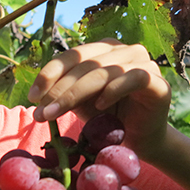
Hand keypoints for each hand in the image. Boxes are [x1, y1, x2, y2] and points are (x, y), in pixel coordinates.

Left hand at [27, 39, 170, 158]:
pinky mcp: (158, 81)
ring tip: (55, 114)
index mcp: (102, 49)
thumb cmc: (106, 117)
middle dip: (58, 89)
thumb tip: (35, 97)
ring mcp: (144, 62)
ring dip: (75, 94)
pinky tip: (100, 107)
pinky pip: (133, 78)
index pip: (71, 55)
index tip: (32, 97)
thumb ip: (61, 92)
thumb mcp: (78, 102)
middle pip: (85, 64)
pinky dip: (113, 91)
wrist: (138, 140)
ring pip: (103, 72)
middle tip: (41, 112)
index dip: (49, 74)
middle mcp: (123, 50)